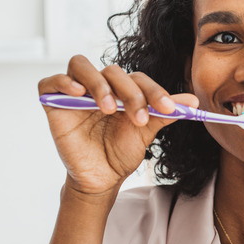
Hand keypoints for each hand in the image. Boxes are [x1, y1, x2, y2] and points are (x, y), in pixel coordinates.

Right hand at [37, 55, 197, 195]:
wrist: (101, 178)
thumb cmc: (121, 152)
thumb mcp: (146, 132)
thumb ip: (165, 113)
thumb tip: (193, 101)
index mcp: (122, 89)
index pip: (138, 78)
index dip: (155, 91)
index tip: (169, 109)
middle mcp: (99, 86)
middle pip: (113, 71)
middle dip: (129, 92)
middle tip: (139, 117)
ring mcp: (75, 93)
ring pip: (81, 65)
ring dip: (98, 84)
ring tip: (109, 108)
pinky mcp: (53, 103)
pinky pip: (50, 82)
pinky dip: (63, 82)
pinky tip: (78, 94)